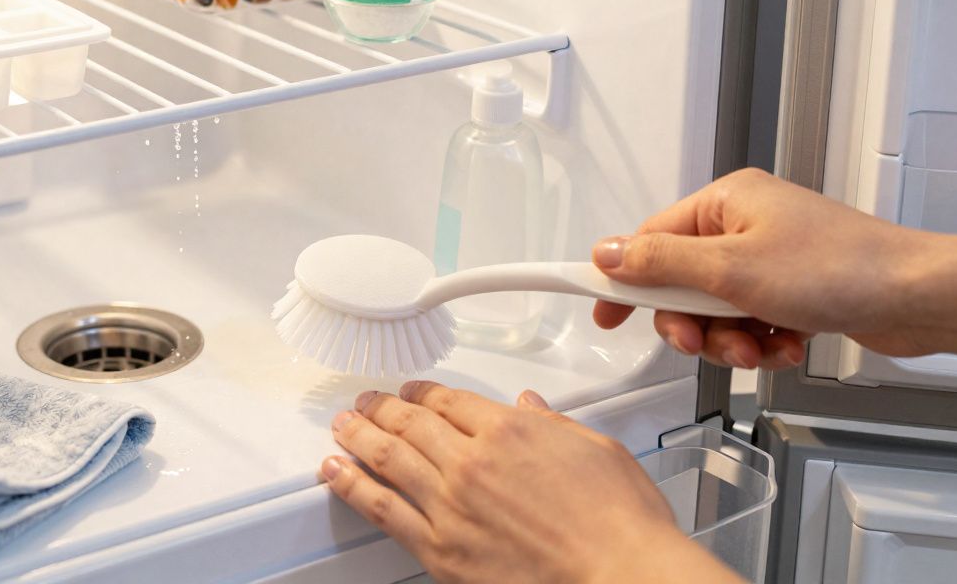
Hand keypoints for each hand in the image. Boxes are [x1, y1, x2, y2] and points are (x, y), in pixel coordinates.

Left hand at [321, 381, 741, 583]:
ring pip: (387, 457)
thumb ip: (555, 424)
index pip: (450, 399)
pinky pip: (383, 509)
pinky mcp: (440, 549)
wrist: (621, 576)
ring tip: (341, 425)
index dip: (424, 391)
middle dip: (383, 406)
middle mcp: (472, 461)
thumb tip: (532, 407)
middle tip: (367, 401)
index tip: (413, 391)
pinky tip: (335, 473)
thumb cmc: (619, 524)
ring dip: (357, 435)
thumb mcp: (597, 450)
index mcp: (510, 430)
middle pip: (411, 421)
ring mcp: (451, 505)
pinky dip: (351, 486)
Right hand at [591, 168, 956, 368]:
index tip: (599, 307)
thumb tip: (607, 254)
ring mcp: (768, 258)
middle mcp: (743, 225)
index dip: (623, 280)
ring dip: (730, 339)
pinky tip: (784, 345)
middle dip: (693, 323)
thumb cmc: (841, 268)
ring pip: (715, 312)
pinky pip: (749, 322)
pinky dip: (761, 341)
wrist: (917, 297)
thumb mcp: (730, 270)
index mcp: (723, 203)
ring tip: (758, 346)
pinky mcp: (791, 289)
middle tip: (703, 340)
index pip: (649, 240)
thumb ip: (660, 265)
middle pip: (681, 285)